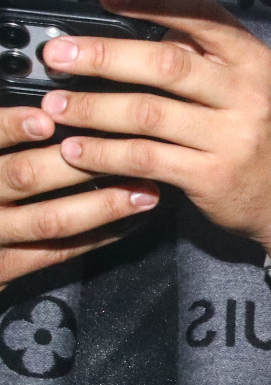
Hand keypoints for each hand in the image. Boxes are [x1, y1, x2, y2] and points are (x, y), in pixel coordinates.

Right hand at [0, 100, 157, 287]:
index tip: (45, 119)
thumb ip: (3, 143)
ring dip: (102, 204)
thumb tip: (45, 116)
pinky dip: (97, 237)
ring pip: (49, 218)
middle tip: (124, 148)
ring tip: (144, 191)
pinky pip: (57, 251)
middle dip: (75, 163)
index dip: (11, 127)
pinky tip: (128, 225)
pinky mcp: (7, 267)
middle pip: (23, 176)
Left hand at [37, 0, 270, 280]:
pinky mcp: (211, 174)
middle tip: (60, 55)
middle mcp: (247, 94)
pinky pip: (145, 157)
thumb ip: (204, 56)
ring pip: (148, 113)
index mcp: (253, 61)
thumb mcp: (249, 85)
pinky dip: (104, 152)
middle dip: (105, 57)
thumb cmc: (261, 137)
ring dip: (93, 108)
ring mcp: (231, 136)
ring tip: (57, 105)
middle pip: (166, 64)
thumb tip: (146, 24)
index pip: (201, 16)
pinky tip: (78, 148)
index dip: (152, 1)